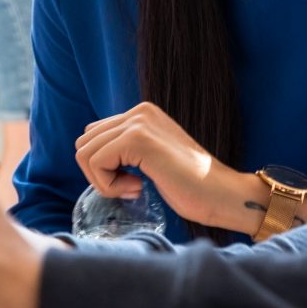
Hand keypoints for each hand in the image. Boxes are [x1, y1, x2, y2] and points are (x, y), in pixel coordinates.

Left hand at [73, 102, 254, 230]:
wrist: (223, 196)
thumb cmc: (191, 187)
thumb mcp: (151, 160)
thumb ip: (125, 150)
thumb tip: (89, 156)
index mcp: (142, 114)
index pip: (93, 136)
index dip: (103, 167)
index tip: (132, 181)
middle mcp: (139, 111)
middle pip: (83, 143)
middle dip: (99, 173)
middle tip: (131, 187)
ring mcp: (138, 122)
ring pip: (85, 153)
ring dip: (104, 181)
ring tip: (135, 188)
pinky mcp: (138, 139)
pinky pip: (96, 162)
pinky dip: (109, 185)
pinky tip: (139, 188)